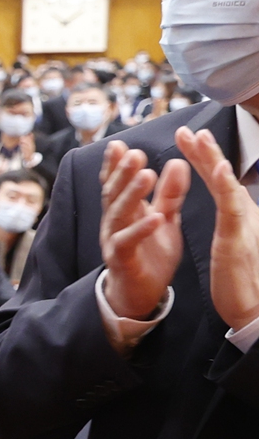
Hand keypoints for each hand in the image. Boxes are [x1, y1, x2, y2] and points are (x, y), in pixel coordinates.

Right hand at [98, 139, 188, 319]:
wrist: (140, 292)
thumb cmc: (150, 253)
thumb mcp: (165, 219)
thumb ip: (170, 193)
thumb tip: (179, 162)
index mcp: (123, 210)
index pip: (116, 182)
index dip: (115, 164)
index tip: (120, 144)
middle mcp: (113, 222)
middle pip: (114, 193)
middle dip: (123, 172)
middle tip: (136, 153)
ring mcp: (114, 240)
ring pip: (119, 213)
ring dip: (132, 193)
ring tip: (146, 175)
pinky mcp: (121, 259)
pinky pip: (128, 242)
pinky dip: (141, 228)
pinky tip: (154, 216)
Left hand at [175, 126, 258, 329]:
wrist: (255, 310)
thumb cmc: (246, 279)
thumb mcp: (235, 243)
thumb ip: (234, 220)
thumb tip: (231, 200)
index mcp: (237, 216)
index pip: (218, 181)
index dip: (204, 158)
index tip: (189, 137)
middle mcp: (243, 215)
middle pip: (222, 177)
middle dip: (204, 151)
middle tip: (187, 129)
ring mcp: (244, 225)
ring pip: (227, 186)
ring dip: (213, 160)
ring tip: (200, 137)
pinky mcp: (239, 240)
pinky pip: (232, 209)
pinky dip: (225, 187)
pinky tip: (218, 170)